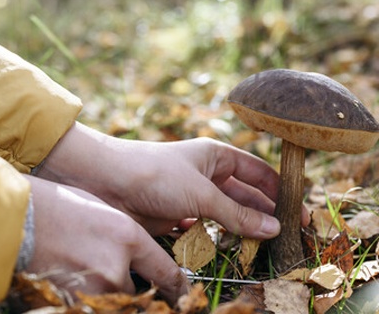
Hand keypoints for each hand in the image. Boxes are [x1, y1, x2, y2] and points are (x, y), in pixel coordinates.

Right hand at [23, 175, 188, 303]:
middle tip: (112, 270)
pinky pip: (96, 304)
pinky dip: (92, 297)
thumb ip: (126, 240)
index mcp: (127, 236)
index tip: (181, 295)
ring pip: (117, 299)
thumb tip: (137, 261)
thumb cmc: (61, 208)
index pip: (166, 273)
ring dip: (110, 291)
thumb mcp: (104, 214)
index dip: (177, 288)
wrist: (20, 219)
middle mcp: (117, 264)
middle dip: (131, 285)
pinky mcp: (74, 301)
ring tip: (89, 266)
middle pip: (140, 291)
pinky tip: (78, 276)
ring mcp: (96, 286)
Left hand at [38, 122, 309, 237]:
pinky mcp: (178, 216)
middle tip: (290, 236)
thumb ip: (237, 213)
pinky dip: (220, 240)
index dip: (278, 188)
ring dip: (244, 230)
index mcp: (216, 156)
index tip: (299, 210)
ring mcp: (193, 196)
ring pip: (227, 215)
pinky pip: (207, 229)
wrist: (109, 182)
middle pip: (245, 195)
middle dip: (265, 213)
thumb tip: (275, 227)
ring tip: (268, 249)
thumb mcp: (202, 193)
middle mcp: (207, 174)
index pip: (256, 171)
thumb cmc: (158, 175)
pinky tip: (235, 252)